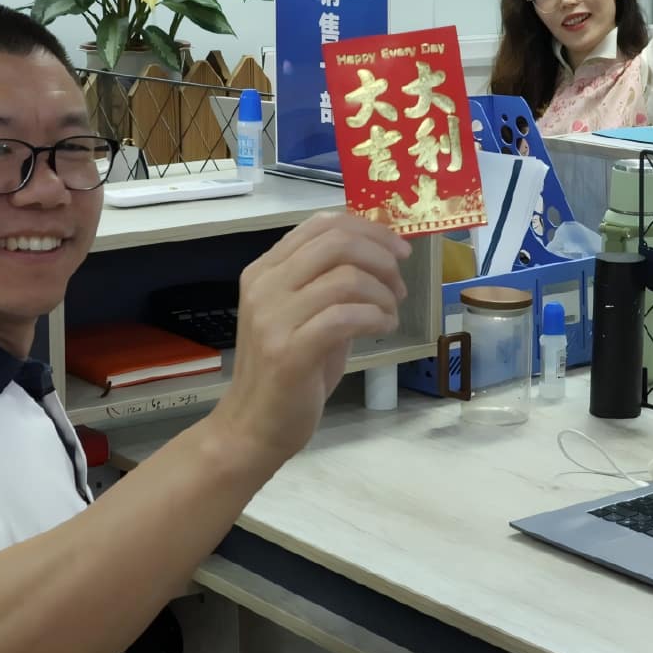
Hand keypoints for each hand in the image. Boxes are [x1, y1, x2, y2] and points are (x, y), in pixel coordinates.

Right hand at [212, 212, 409, 465]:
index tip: (398, 250)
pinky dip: (376, 317)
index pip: (321, 224)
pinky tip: (383, 328)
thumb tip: (380, 253)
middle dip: (381, 257)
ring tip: (390, 313)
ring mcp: (273, 318)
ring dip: (383, 294)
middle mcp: (264, 286)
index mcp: (264, 270)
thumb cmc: (286, 372)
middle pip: (336, 243)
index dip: (368, 229)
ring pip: (346, 278)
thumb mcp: (303, 315)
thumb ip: (329, 283)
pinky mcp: (289, 351)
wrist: (253, 427)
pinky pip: (345, 317)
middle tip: (399, 283)